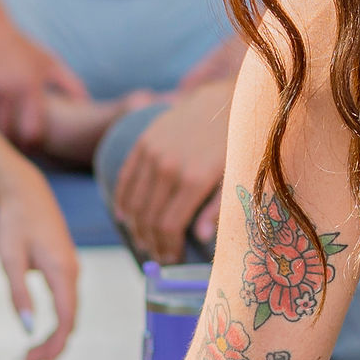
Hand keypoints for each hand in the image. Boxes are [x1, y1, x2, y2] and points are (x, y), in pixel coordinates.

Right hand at [0, 14, 87, 147]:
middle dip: (11, 142)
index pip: (31, 132)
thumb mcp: (48, 62)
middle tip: (14, 145)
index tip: (32, 144)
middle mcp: (5, 89)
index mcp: (29, 85)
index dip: (32, 143)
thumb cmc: (20, 47)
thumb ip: (70, 85)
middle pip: (7, 134)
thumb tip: (87, 106)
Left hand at [0, 160, 81, 359]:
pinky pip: (64, 302)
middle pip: (70, 320)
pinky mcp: (63, 267)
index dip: (54, 345)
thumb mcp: (9, 260)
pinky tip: (40, 332)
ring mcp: (70, 270)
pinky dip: (54, 321)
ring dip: (52, 336)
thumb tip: (29, 328)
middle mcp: (73, 273)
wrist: (24, 189)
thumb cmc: (14, 222)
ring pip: (68, 312)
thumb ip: (19, 295)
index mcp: (63, 271)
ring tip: (29, 356)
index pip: (67, 319)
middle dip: (51, 347)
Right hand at [110, 78, 235, 261]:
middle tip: (158, 257)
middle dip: (152, 242)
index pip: (170, 226)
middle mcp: (168, 166)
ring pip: (134, 201)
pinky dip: (122, 200)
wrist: (226, 99)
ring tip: (144, 242)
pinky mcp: (144, 140)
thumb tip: (202, 239)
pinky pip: (126, 177)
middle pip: (149, 217)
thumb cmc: (237, 143)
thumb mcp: (237, 176)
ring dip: (136, 227)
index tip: (172, 261)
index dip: (168, 248)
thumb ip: (219, 208)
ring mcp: (152, 152)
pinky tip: (124, 217)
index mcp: (193, 179)